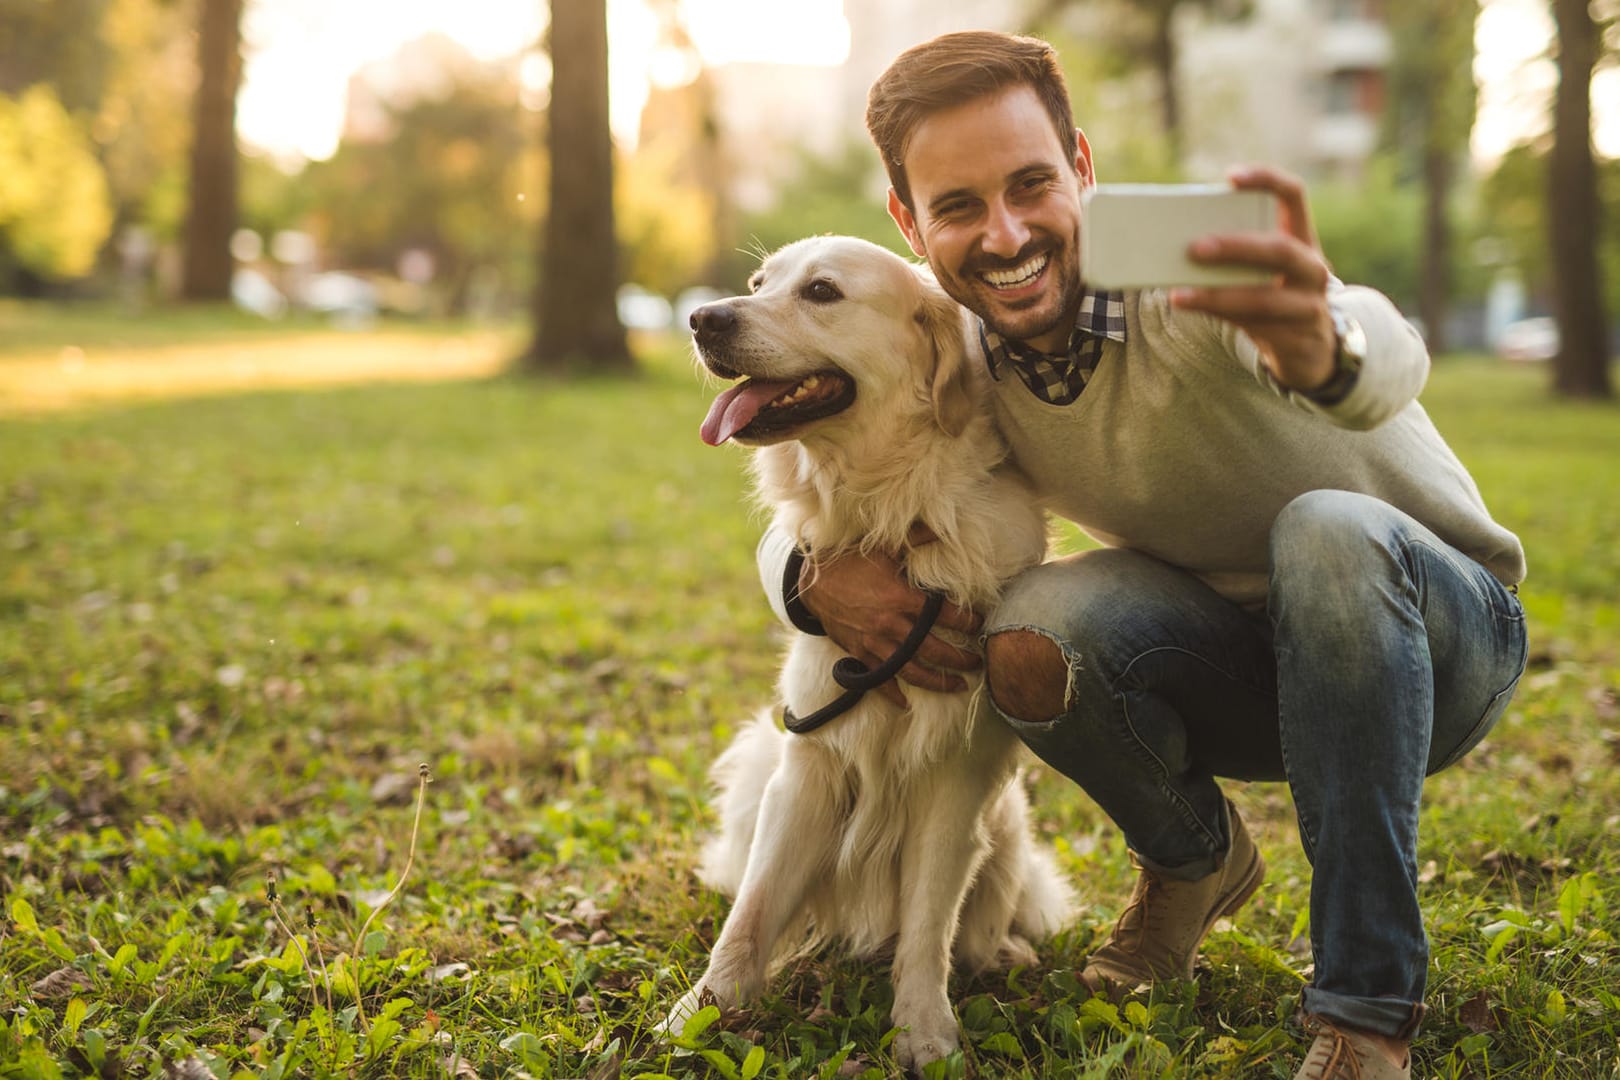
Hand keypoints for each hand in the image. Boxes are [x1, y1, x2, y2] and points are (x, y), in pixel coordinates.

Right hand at [797, 524, 983, 704]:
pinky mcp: (859, 653)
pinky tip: (906, 703)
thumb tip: (941, 527)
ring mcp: (875, 642)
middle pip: (935, 650)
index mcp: (903, 597)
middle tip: (977, 663)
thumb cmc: (851, 561)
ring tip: (958, 686)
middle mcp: (892, 624)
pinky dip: (892, 694)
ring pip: (913, 671)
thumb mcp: (884, 547)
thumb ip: (915, 538)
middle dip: (961, 659)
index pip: (946, 615)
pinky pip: (879, 679)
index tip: (981, 625)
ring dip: (938, 681)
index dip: (968, 622)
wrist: (812, 581)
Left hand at [1170, 166, 1337, 393]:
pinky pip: (1254, 325)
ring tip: (1179, 293)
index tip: (1231, 176)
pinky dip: (1218, 315)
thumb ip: (1233, 255)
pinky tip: (1191, 307)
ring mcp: (1309, 305)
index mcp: (1302, 237)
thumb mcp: (1261, 270)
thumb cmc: (1271, 296)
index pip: (1293, 196)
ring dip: (1218, 295)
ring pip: (1265, 298)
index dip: (1266, 180)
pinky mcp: (1295, 338)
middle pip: (1279, 250)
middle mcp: (1312, 267)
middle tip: (1194, 248)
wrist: (1306, 347)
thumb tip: (1173, 246)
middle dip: (1235, 247)